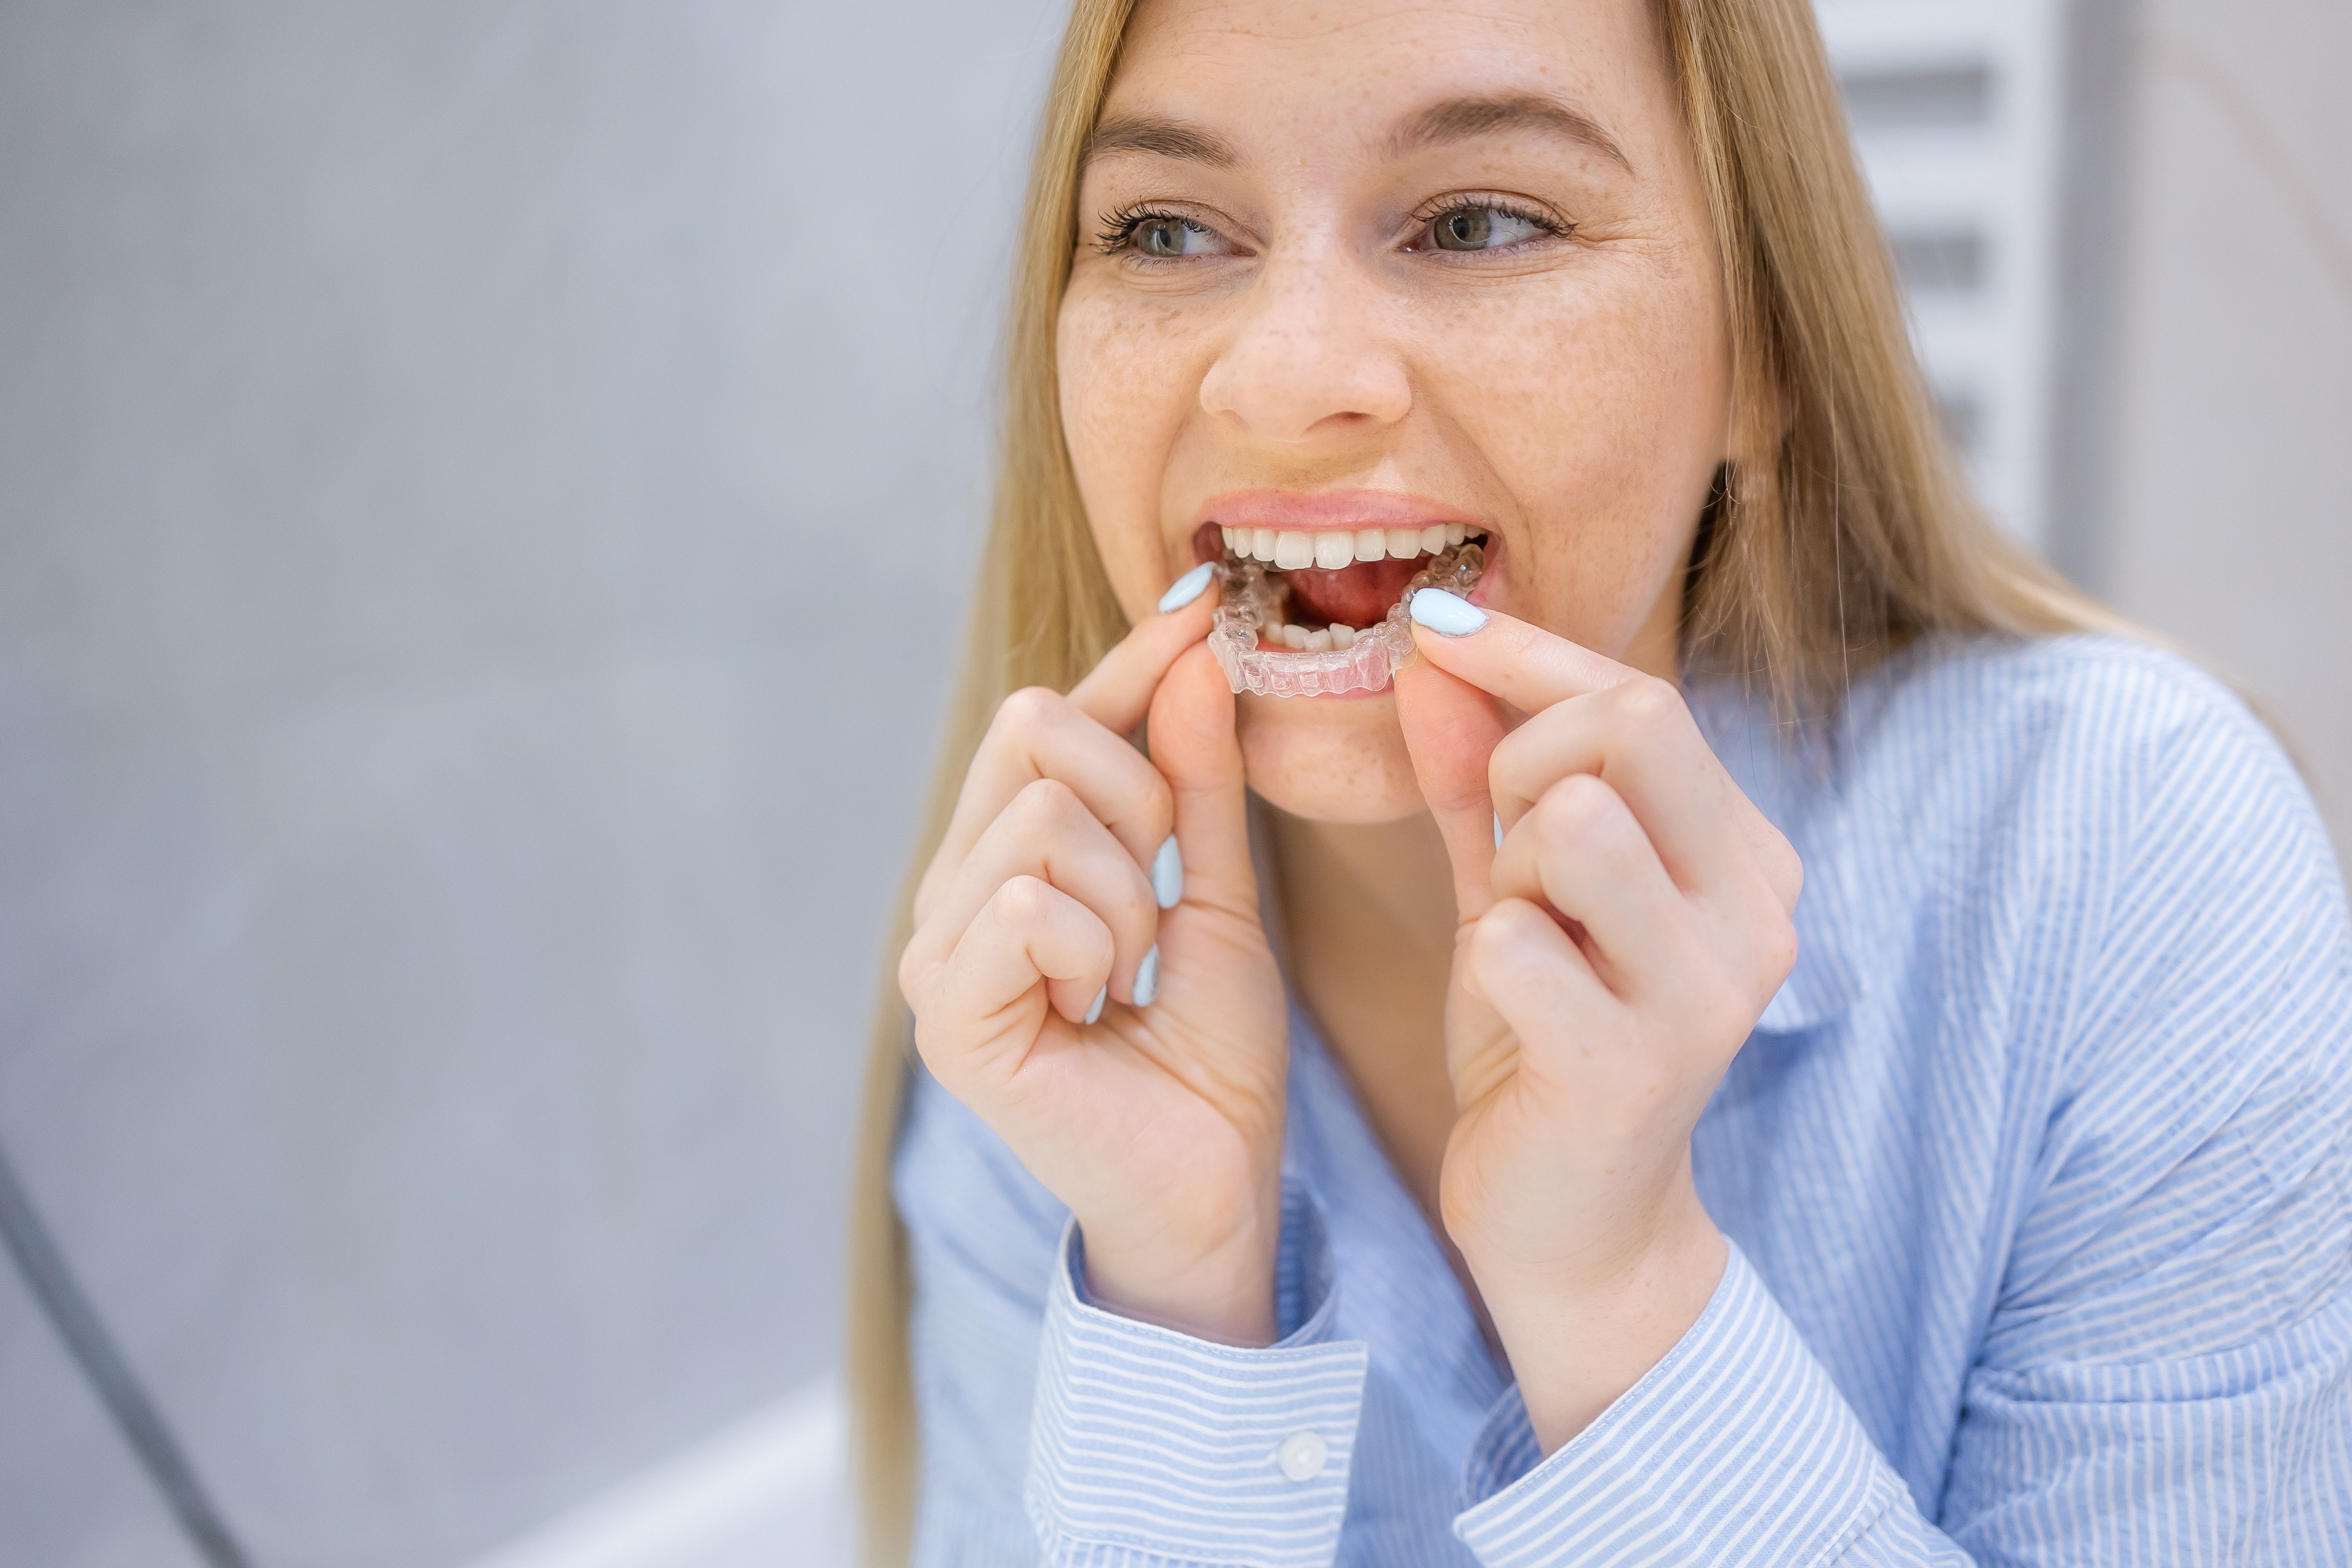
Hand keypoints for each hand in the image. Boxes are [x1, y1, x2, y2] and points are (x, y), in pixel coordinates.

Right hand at [898, 586, 1289, 1343]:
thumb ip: (1200, 784)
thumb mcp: (1220, 894)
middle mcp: (954, 893)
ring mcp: (937, 951)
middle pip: (1034, 731)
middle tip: (1160, 907)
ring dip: (1129, 894)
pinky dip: (1098, 943)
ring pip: (1044, 816)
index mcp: (1006, 859)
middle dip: (1139, 801)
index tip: (1196, 614)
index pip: (1050, 716)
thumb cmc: (1211, 1058)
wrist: (1215, 1188)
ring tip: (1131, 975)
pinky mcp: (947, 1012)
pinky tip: (1101, 1006)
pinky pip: (1029, 899)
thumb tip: (1192, 653)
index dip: (1125, 667)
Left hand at [1393, 604, 1800, 1449]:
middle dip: (1523, 761)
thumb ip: (1476, 776)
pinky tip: (1514, 1011)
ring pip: (1577, 818)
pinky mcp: (1634, 1067)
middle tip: (1499, 851)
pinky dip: (1488, 960)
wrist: (1575, 1228)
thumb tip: (1432, 652)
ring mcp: (1706, 993)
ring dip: (1511, 866)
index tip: (1436, 629)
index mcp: (1742, 857)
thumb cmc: (1546, 1041)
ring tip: (1518, 934)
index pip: (1643, 697)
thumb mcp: (1513, 891)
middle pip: (1635, 725)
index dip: (1526, 651)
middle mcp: (1754, 914)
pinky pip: (1519, 942)